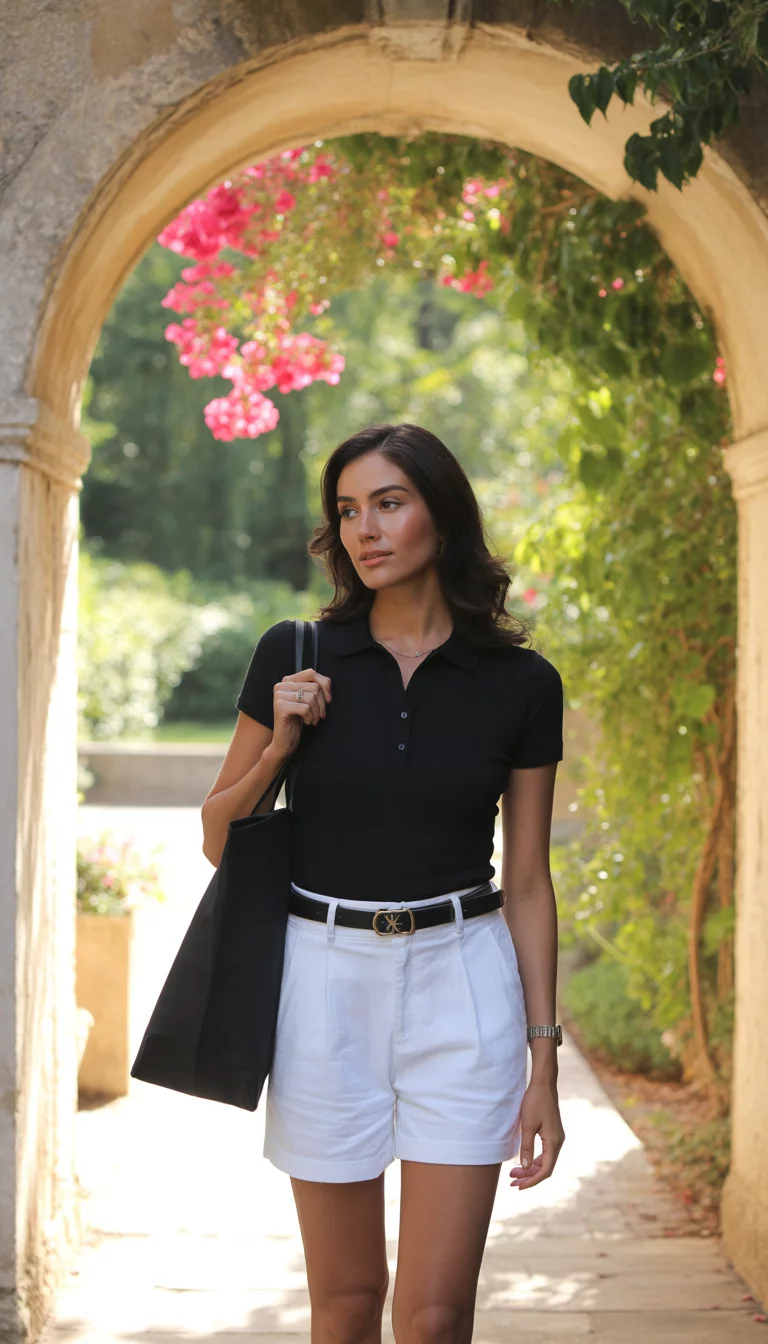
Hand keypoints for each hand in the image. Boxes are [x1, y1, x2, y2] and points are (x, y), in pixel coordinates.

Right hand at [271, 667, 331, 758]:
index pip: (311, 673)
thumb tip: (327, 683)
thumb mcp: (307, 701)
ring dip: (317, 712)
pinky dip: (311, 717)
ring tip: (313, 719)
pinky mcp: (281, 707)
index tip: (328, 699)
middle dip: (322, 703)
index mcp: (287, 681)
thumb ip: (313, 688)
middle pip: (314, 687)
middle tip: (320, 715)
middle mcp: (281, 686)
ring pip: (311, 698)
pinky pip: (306, 708)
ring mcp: (280, 695)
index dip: (324, 685)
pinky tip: (307, 722)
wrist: (284, 741)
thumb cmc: (297, 721)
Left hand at [508, 1075, 564, 1189]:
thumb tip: (524, 1166)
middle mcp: (558, 1142)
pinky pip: (545, 1152)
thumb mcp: (527, 1125)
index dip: (532, 1181)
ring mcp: (556, 1137)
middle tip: (512, 1182)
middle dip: (529, 1176)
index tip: (518, 1186)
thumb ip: (526, 1147)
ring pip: (545, 1160)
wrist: (543, 1083)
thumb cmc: (535, 1102)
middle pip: (545, 1167)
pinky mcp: (552, 1132)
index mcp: (554, 1142)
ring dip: (530, 1168)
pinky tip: (523, 1160)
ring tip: (514, 1173)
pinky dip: (534, 1159)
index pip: (545, 1170)